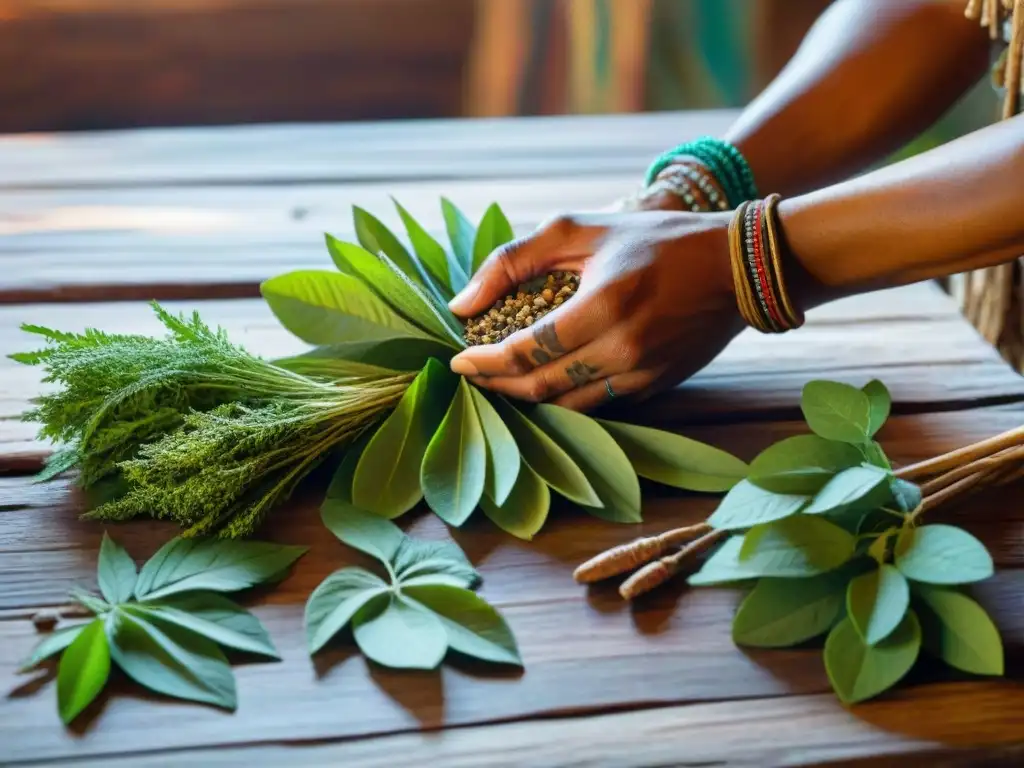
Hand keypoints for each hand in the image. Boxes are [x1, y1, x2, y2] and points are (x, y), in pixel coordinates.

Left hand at [447, 210, 743, 411]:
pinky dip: (560, 400)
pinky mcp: (653, 386)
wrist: (735, 268)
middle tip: (470, 373)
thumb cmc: (653, 240)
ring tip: (498, 382)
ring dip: (524, 398)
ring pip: (564, 406)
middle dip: (496, 384)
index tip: (457, 359)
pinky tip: (540, 384)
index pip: (527, 350)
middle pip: (540, 386)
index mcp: (603, 304)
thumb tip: (462, 303)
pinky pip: (593, 405)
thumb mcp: (579, 229)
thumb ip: (513, 261)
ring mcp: (641, 374)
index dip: (485, 361)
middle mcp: (623, 349)